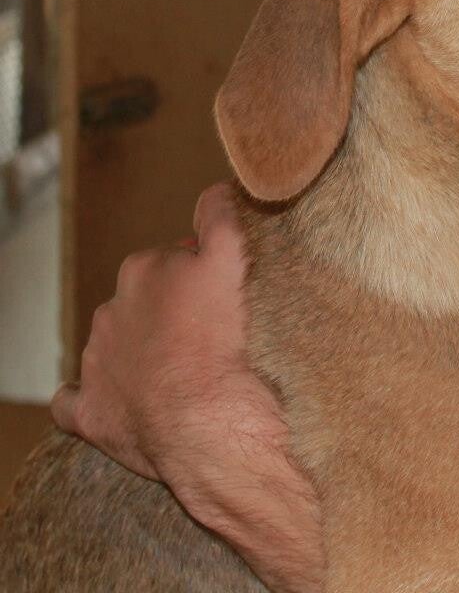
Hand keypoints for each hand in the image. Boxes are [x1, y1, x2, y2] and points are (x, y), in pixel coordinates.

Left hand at [51, 183, 324, 592]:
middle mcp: (111, 311)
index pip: (172, 259)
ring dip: (138, 351)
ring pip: (114, 344)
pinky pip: (74, 401)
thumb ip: (219, 219)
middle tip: (207, 331)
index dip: (199, 273)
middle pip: (144, 300)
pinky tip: (113, 400)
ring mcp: (98, 363)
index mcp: (142, 271)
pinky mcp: (91, 413)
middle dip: (168, 310)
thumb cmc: (222, 342)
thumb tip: (214, 190)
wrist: (208, 422)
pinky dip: (89, 398)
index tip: (221, 292)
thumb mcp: (231, 262)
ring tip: (180, 370)